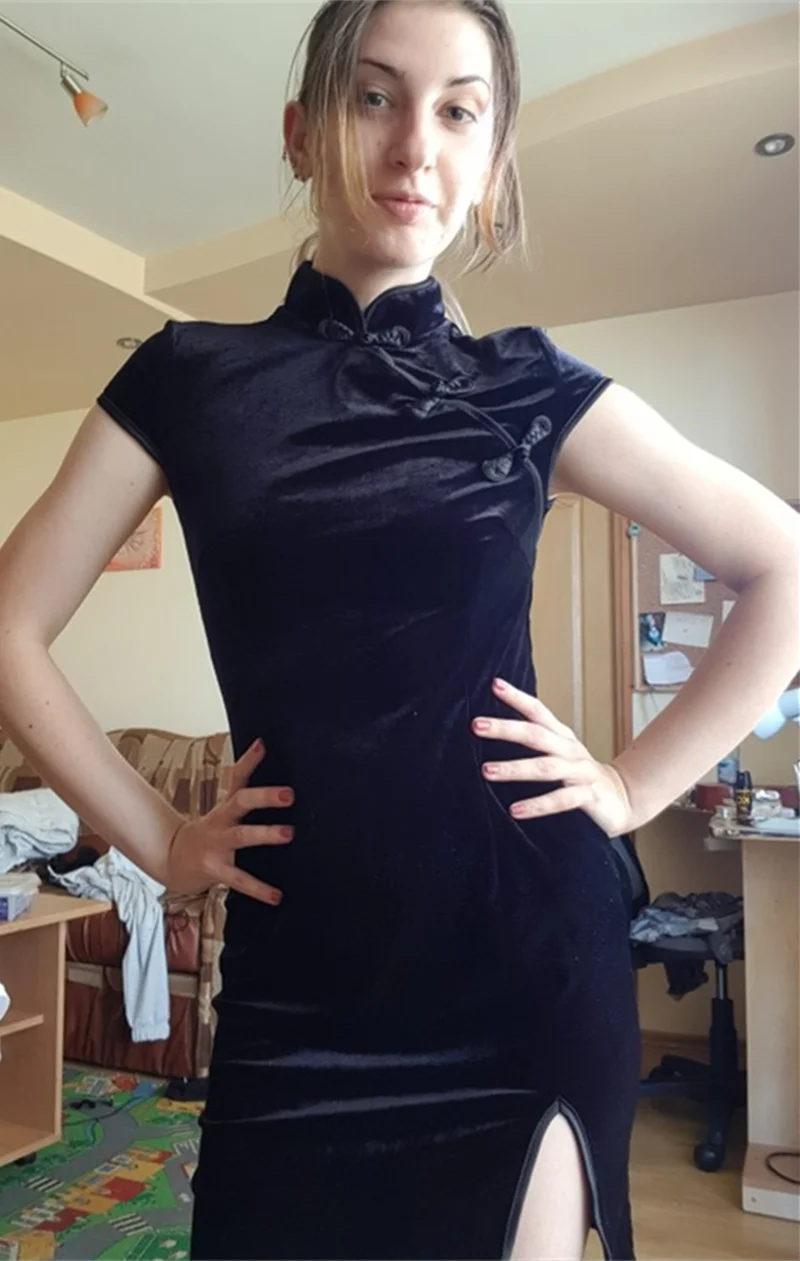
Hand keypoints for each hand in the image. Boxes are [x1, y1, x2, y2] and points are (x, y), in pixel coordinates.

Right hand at [166, 738, 293, 904]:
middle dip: (264, 797)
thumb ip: (242, 790)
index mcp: (225, 808)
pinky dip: (258, 889)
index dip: (249, 761)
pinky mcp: (215, 870)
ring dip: (265, 833)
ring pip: (242, 836)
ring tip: (288, 833)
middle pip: (240, 802)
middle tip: (289, 794)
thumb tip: (261, 752)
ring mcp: (217, 845)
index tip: (262, 745)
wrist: (172, 861)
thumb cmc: (207, 834)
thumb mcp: (223, 811)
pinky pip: (239, 879)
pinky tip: (276, 896)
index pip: (237, 778)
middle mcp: (221, 822)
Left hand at [473, 678, 632, 837]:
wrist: (621, 800)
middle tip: (477, 725)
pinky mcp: (588, 796)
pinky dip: (538, 805)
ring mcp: (580, 772)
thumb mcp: (559, 753)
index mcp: (561, 737)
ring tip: (487, 770)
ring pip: (545, 767)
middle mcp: (570, 750)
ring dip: (514, 768)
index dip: (518, 697)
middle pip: (536, 735)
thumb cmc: (580, 776)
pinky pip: (561, 800)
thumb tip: (495, 730)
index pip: (538, 712)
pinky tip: (515, 809)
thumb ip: (535, 741)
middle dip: (506, 729)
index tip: (495, 685)